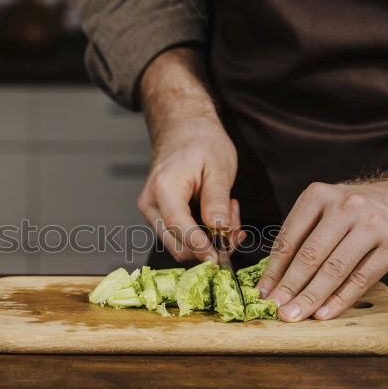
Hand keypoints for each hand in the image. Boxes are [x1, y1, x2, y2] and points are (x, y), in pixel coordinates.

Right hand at [137, 48, 243, 261]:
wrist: (182, 128)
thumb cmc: (200, 142)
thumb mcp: (218, 167)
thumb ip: (216, 200)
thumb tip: (219, 229)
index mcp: (164, 188)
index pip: (179, 227)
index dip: (200, 246)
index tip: (219, 259)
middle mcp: (150, 204)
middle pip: (176, 244)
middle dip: (209, 247)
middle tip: (236, 231)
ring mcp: (152, 212)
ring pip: (179, 244)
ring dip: (208, 241)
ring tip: (230, 216)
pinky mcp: (159, 216)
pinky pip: (179, 236)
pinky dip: (202, 235)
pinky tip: (218, 218)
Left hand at [256, 142, 387, 320]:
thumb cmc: (359, 211)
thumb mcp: (328, 209)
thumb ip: (304, 235)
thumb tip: (275, 278)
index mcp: (319, 195)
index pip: (290, 238)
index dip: (274, 269)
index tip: (262, 292)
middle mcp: (345, 206)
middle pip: (310, 255)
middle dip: (289, 287)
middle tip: (275, 309)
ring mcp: (371, 225)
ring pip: (334, 269)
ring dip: (311, 297)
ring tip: (295, 315)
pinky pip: (361, 279)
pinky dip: (340, 299)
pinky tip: (325, 313)